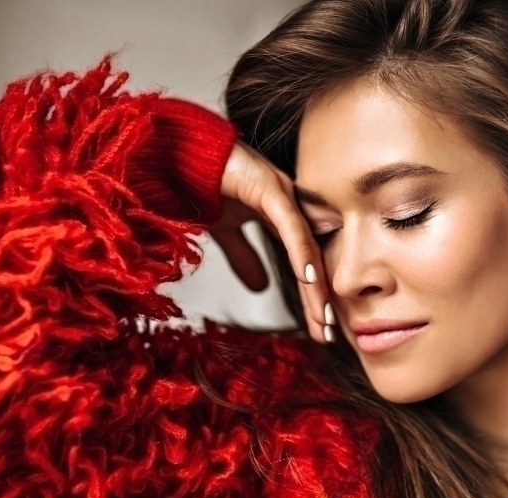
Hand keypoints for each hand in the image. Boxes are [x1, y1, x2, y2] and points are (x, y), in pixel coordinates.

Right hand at [216, 141, 332, 343]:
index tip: (318, 326)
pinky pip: (291, 226)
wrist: (179, 154)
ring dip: (315, 286)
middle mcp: (291, 205)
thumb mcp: (226, 232)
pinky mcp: (270, 188)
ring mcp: (283, 195)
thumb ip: (244, 257)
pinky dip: (300, 253)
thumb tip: (260, 286)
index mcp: (282, 215)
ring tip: (322, 317)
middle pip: (312, 258)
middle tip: (327, 332)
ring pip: (307, 248)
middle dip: (320, 299)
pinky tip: (308, 278)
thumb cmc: (202, 183)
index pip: (305, 262)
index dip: (313, 295)